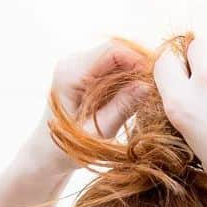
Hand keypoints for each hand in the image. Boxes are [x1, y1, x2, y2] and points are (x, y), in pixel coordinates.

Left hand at [22, 40, 149, 173]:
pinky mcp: (86, 75)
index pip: (112, 50)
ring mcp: (79, 67)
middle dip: (140, 66)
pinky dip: (129, 80)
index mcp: (70, 73)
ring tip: (152, 95)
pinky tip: (139, 96)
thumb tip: (148, 85)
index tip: (159, 79)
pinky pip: (114, 69)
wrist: (45, 156)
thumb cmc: (66, 150)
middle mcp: (73, 63)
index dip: (139, 59)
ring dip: (136, 74)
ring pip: (118, 59)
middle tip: (161, 88)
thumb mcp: (98, 131)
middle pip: (117, 51)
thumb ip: (122, 107)